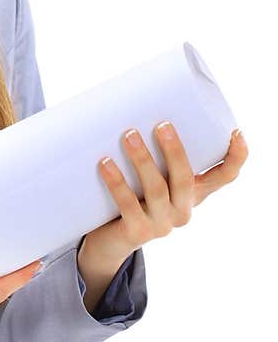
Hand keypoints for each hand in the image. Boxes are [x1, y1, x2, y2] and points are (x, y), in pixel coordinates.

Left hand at [85, 122, 248, 262]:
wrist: (108, 240)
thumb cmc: (131, 196)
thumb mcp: (150, 176)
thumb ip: (154, 151)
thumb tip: (132, 100)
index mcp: (193, 193)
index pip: (225, 176)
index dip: (236, 157)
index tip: (235, 132)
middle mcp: (183, 210)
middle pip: (186, 179)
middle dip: (175, 151)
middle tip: (162, 124)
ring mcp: (162, 224)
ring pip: (156, 189)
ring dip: (143, 160)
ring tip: (129, 135)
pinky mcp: (137, 232)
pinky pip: (127, 204)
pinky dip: (117, 182)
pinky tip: (105, 163)